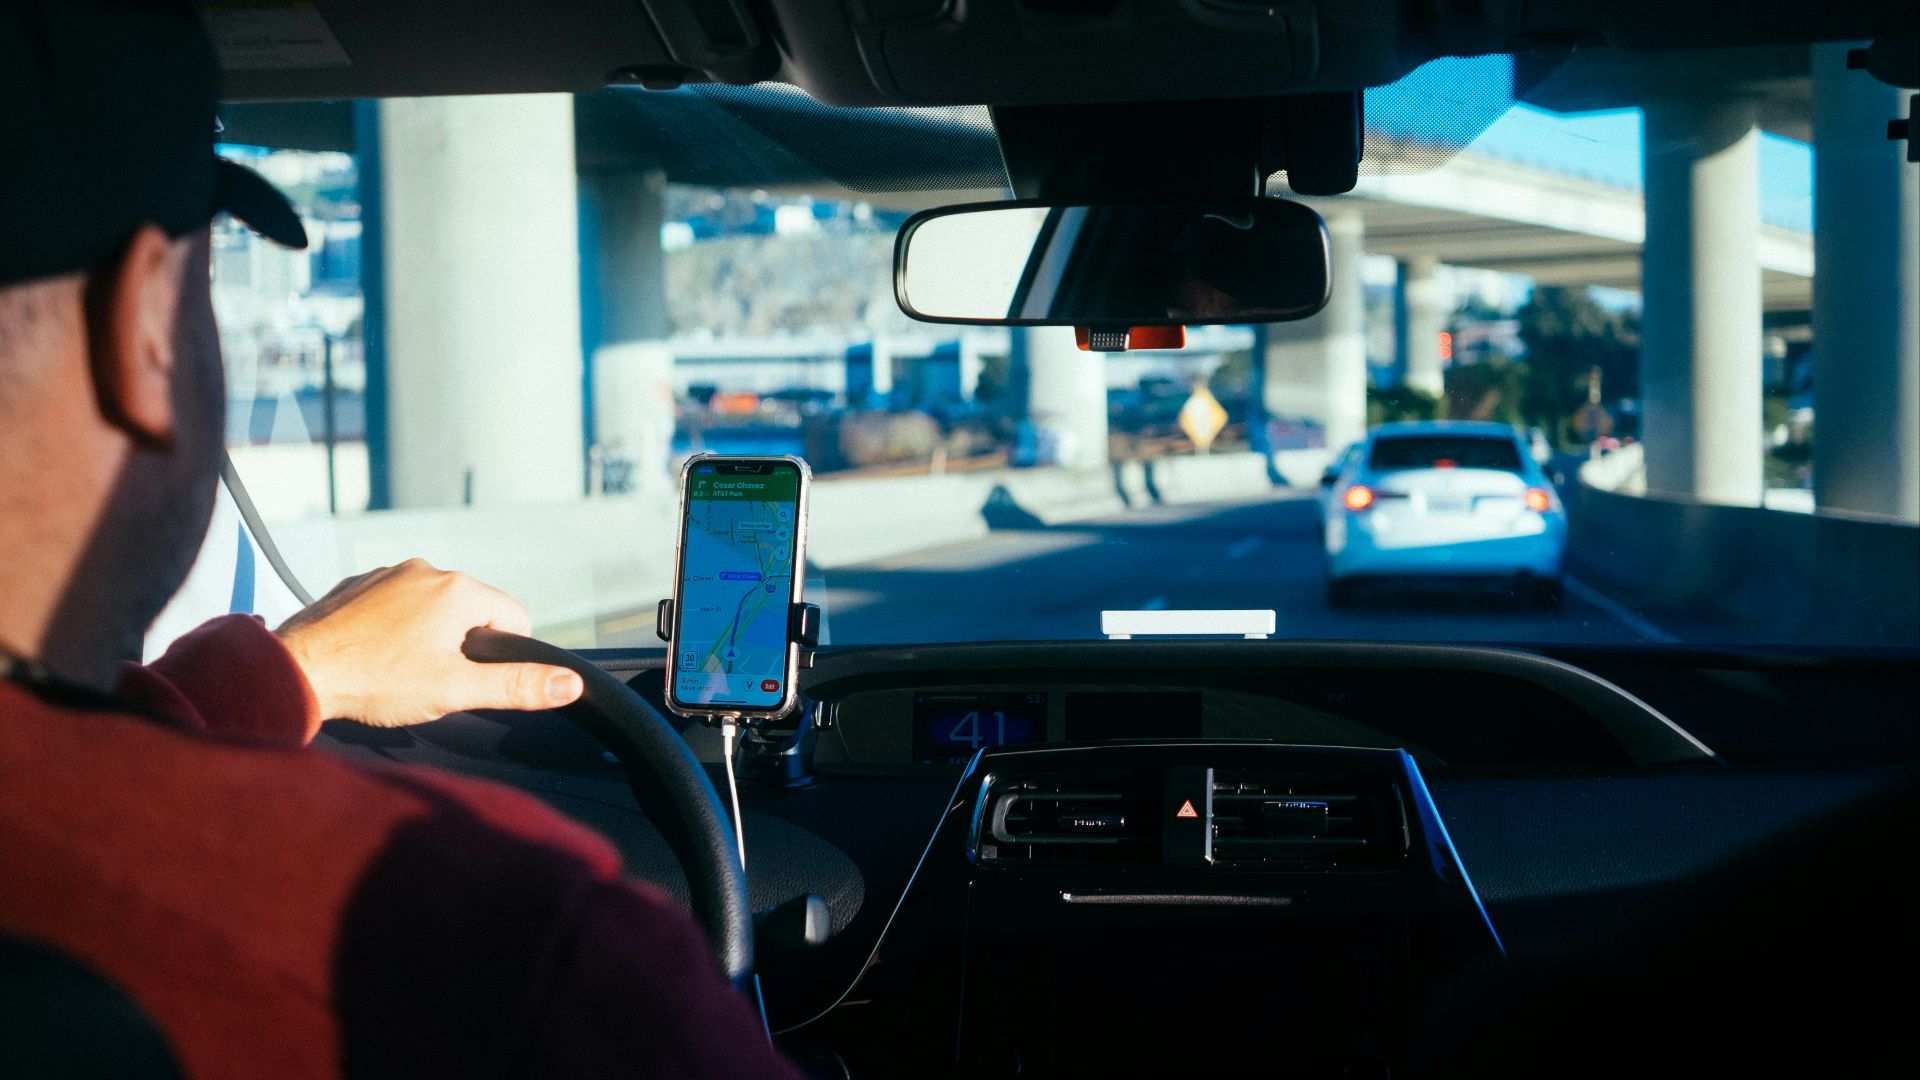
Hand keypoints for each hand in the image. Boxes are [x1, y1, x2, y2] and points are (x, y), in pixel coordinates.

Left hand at [276, 558, 584, 726]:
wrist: (294, 672)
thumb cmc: (375, 682)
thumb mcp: (456, 690)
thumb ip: (517, 685)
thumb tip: (570, 683)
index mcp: (459, 590)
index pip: (515, 619)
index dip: (500, 657)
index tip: (465, 679)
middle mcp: (426, 569)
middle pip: (472, 612)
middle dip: (460, 646)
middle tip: (427, 680)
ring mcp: (387, 573)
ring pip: (431, 607)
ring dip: (425, 636)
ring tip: (395, 670)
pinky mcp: (356, 584)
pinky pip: (393, 604)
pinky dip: (391, 628)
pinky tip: (372, 656)